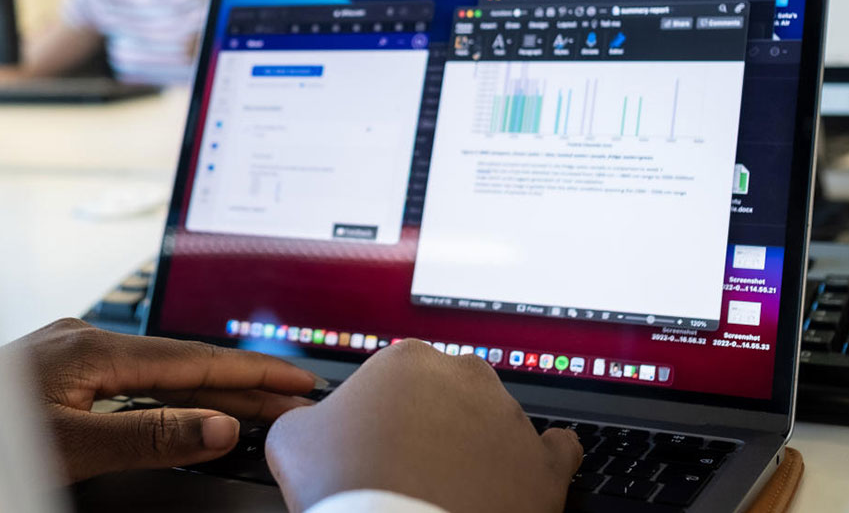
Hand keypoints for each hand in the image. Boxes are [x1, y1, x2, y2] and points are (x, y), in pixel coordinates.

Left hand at [0, 318, 320, 482]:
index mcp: (94, 350)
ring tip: (257, 404)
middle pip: (184, 362)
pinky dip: (171, 391)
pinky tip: (186, 402)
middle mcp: (86, 340)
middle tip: (292, 398)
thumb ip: (149, 436)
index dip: (253, 375)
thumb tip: (220, 428)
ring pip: (159, 369)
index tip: (297, 383)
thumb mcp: (69, 447)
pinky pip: (135, 376)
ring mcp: (73, 351)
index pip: (195, 362)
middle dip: (242, 381)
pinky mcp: (63, 369)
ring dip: (209, 388)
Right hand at [266, 340, 582, 512]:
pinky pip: (554, 450)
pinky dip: (537, 460)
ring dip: (477, 445)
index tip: (375, 443)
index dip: (383, 416)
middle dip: (432, 423)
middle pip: (448, 395)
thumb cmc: (349, 488)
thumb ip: (307, 416)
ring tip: (451, 486)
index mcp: (408, 361)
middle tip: (409, 465)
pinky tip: (520, 473)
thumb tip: (312, 421)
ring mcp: (509, 418)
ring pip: (495, 421)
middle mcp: (465, 377)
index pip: (397, 380)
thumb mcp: (294, 440)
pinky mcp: (542, 464)